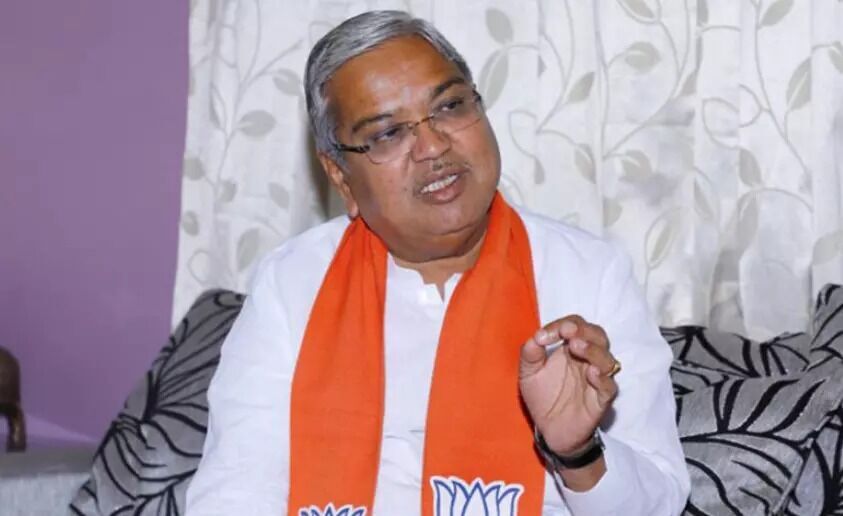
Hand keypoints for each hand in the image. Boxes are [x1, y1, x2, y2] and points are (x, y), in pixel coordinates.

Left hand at [518, 315, 618, 455]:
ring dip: (593, 350)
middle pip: (597, 335)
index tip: (544, 336)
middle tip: (568, 332)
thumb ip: (529, 353)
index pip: (575, 326)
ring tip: (577, 346)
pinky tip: (592, 373)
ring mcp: (596, 379)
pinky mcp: (601, 400)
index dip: (562, 325)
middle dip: (584, 330)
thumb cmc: (542, 397)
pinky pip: (609, 386)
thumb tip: (536, 337)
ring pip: (607, 359)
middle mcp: (587, 359)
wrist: (549, 430)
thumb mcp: (528, 373)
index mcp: (570, 348)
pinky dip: (602, 378)